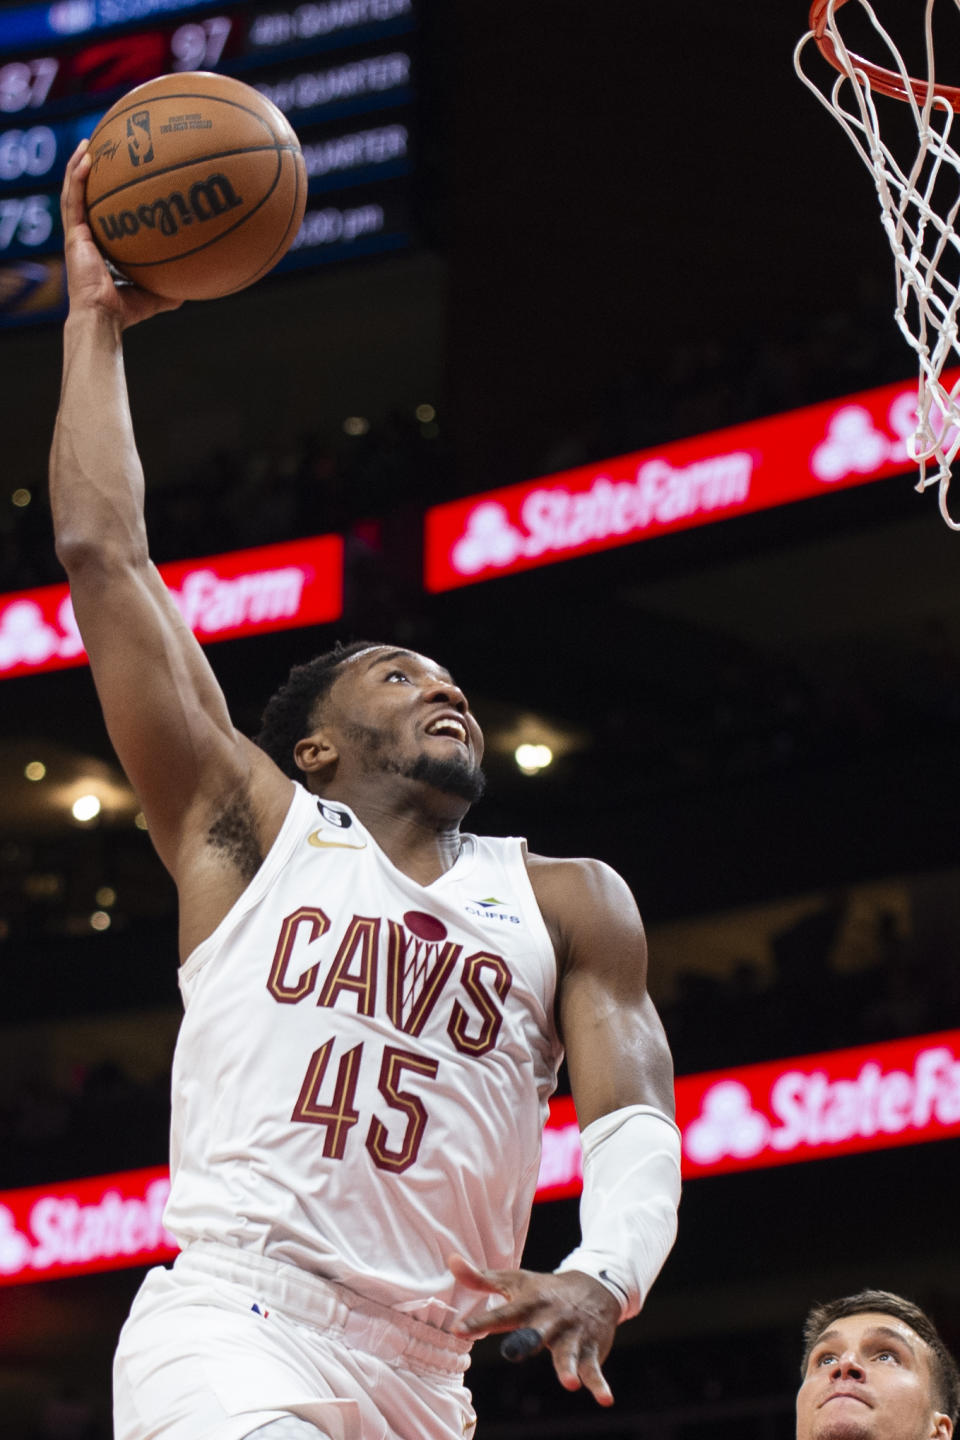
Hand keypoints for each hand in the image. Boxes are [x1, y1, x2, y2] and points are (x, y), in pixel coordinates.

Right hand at [61, 141, 181, 328]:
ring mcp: (77, 235)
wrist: (103, 318)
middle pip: (84, 197)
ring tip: (87, 143)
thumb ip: (171, 285)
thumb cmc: (124, 312)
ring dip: (78, 166)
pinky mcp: (73, 236)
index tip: (115, 176)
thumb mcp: (155, 295)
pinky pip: (73, 200)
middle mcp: (86, 238)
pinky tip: (87, 158)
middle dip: (89, 172)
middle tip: (99, 149)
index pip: (100, 215)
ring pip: (73, 193)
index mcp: (100, 247)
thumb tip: (196, 282)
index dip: (104, 195)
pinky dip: (77, 178)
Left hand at [449, 1253, 620, 1406]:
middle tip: (515, 1352)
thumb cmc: (543, 1289)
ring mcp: (571, 1335)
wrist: (595, 1285)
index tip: (458, 1329)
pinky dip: (600, 1385)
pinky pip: (594, 1370)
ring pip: (568, 1353)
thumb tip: (450, 1261)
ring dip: (568, 1367)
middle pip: (535, 1333)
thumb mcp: (514, 1281)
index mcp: (527, 1304)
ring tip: (569, 1383)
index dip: (479, 1322)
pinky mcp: (591, 1349)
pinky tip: (605, 1400)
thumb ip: (481, 1279)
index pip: (500, 1314)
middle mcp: (549, 1319)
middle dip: (526, 1342)